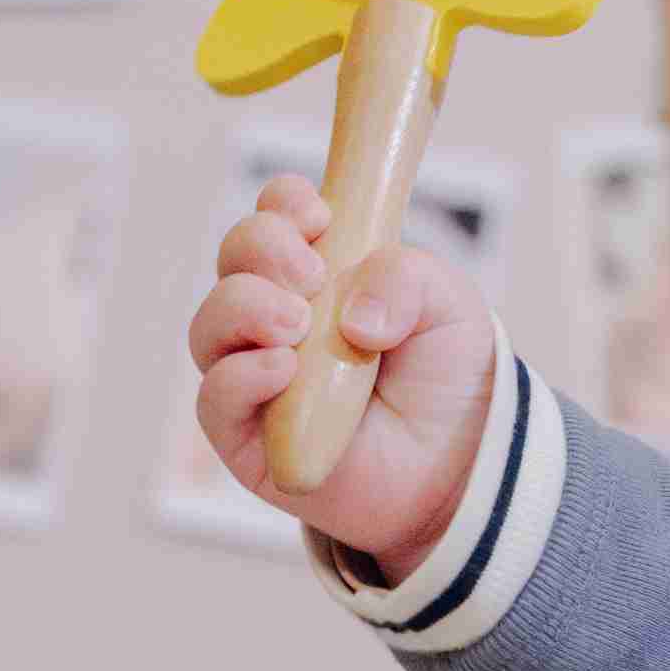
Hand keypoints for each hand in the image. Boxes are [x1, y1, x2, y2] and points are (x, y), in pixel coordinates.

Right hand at [188, 175, 499, 578]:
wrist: (458, 467)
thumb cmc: (445, 381)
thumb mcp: (449, 308)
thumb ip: (407, 279)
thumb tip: (350, 315)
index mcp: (322, 269)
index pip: (276, 216)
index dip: (285, 204)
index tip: (320, 215)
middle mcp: (276, 314)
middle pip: (234, 257)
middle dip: (263, 247)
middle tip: (313, 275)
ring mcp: (255, 372)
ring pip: (210, 324)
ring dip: (246, 308)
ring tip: (298, 324)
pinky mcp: (246, 437)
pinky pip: (216, 398)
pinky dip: (242, 376)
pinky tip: (284, 370)